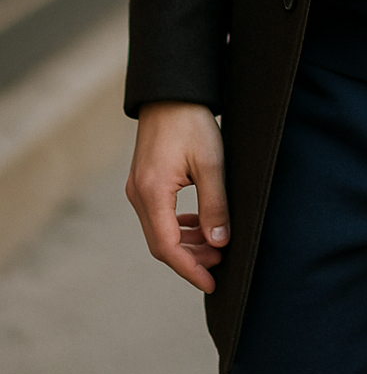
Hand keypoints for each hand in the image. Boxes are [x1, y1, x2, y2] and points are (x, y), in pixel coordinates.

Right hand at [126, 102, 229, 293]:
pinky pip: (159, 215)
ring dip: (186, 242)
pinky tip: (199, 224)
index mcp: (152, 193)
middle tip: (221, 262)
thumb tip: (219, 242)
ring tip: (216, 245)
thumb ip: (214, 205)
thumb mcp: (210, 163)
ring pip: (160, 230)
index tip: (211, 282)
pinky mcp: (144, 181)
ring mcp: (138, 188)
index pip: (167, 247)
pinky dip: (179, 225)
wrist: (172, 91)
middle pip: (161, 242)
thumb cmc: (192, 121)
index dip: (189, 269)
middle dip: (191, 257)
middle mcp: (138, 194)